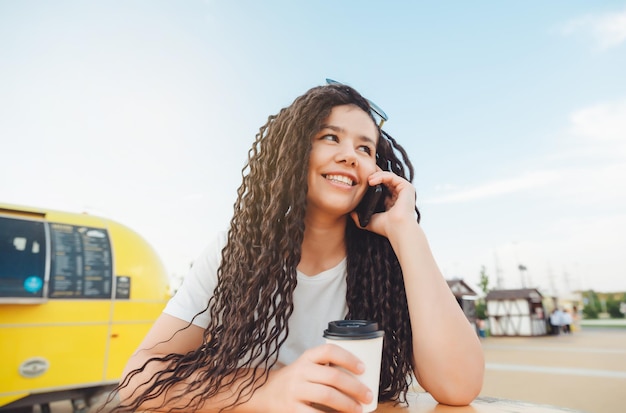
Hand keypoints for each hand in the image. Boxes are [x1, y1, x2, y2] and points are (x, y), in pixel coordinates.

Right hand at [257, 344, 371, 412]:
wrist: (266, 394)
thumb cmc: (297, 381)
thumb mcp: (307, 367)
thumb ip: (326, 369)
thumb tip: (361, 381)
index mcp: (306, 358)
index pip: (329, 351)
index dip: (348, 358)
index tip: (363, 368)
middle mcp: (300, 372)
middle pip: (333, 377)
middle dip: (355, 387)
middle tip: (368, 395)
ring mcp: (295, 391)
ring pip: (327, 396)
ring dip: (347, 404)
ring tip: (359, 409)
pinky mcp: (291, 410)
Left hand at [351, 170, 416, 237]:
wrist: (396, 229)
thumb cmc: (386, 228)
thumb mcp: (369, 221)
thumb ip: (360, 217)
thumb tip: (350, 213)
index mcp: (391, 201)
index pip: (381, 186)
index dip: (372, 181)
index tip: (360, 179)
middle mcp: (398, 195)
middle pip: (385, 179)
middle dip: (373, 174)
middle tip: (362, 172)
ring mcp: (403, 190)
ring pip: (388, 176)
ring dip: (376, 175)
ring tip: (367, 179)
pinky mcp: (407, 187)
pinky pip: (392, 177)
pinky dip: (381, 176)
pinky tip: (371, 181)